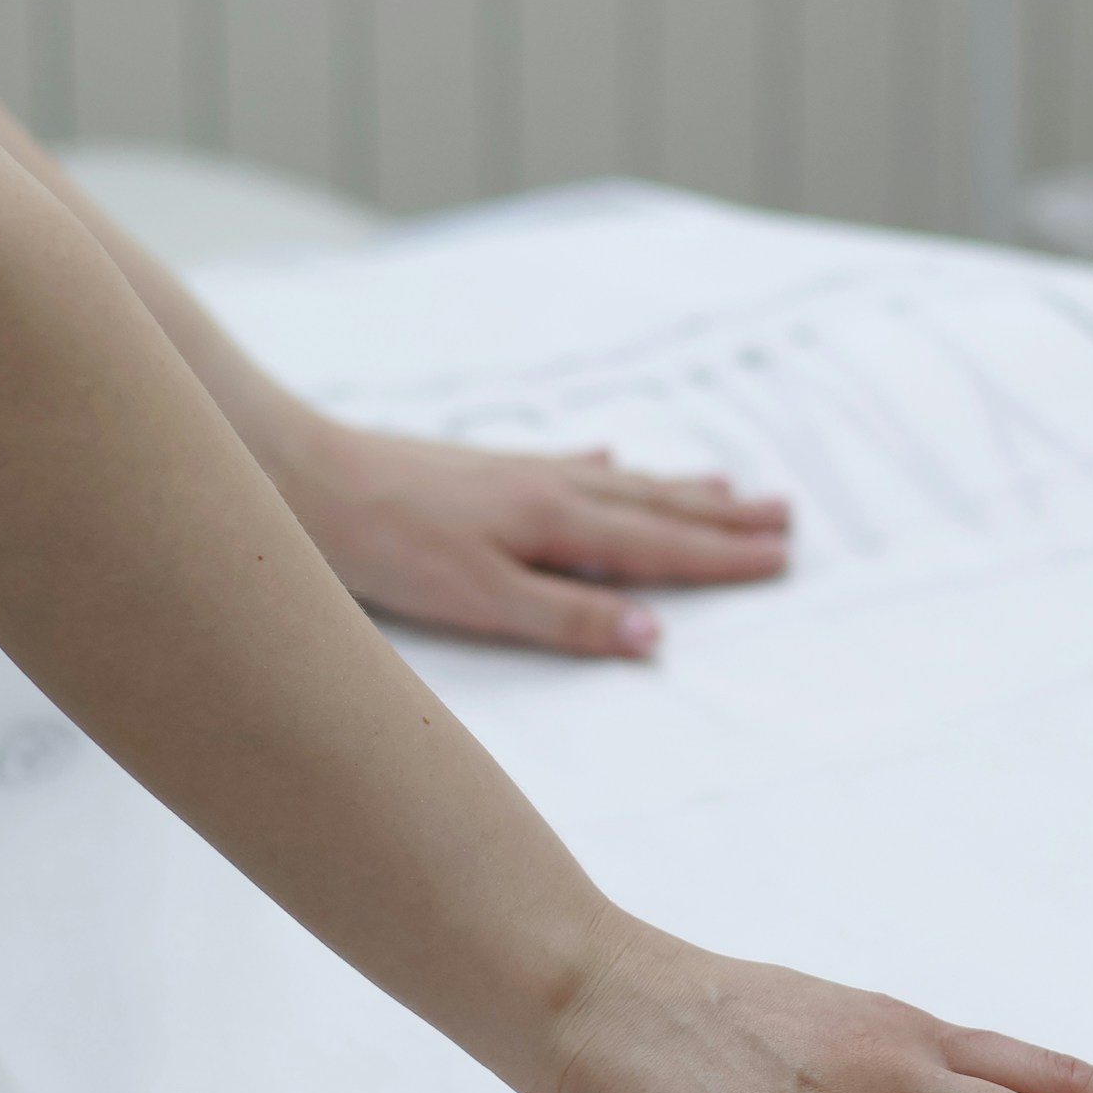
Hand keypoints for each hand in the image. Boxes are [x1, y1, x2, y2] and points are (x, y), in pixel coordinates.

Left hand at [269, 417, 791, 655]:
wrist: (307, 479)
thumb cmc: (389, 547)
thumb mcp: (483, 599)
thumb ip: (569, 617)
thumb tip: (655, 634)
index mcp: (557, 522)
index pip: (659, 547)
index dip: (721, 557)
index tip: (782, 558)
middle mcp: (548, 489)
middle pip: (654, 506)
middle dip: (720, 517)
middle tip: (785, 515)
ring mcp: (516, 476)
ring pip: (619, 485)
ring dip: (677, 490)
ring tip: (727, 487)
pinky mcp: (481, 473)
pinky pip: (567, 467)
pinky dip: (603, 469)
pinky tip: (612, 458)